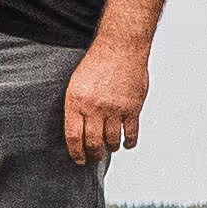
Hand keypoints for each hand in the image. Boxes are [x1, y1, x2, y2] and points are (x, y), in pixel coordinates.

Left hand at [63, 35, 150, 168]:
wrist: (120, 48)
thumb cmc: (96, 64)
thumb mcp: (75, 83)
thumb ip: (76, 107)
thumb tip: (77, 131)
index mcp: (76, 102)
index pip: (73, 136)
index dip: (76, 152)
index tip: (78, 159)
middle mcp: (95, 107)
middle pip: (93, 143)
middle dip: (93, 155)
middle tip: (94, 158)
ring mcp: (115, 109)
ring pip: (112, 141)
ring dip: (110, 149)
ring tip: (108, 149)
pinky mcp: (132, 108)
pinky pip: (130, 133)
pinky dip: (129, 142)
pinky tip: (126, 144)